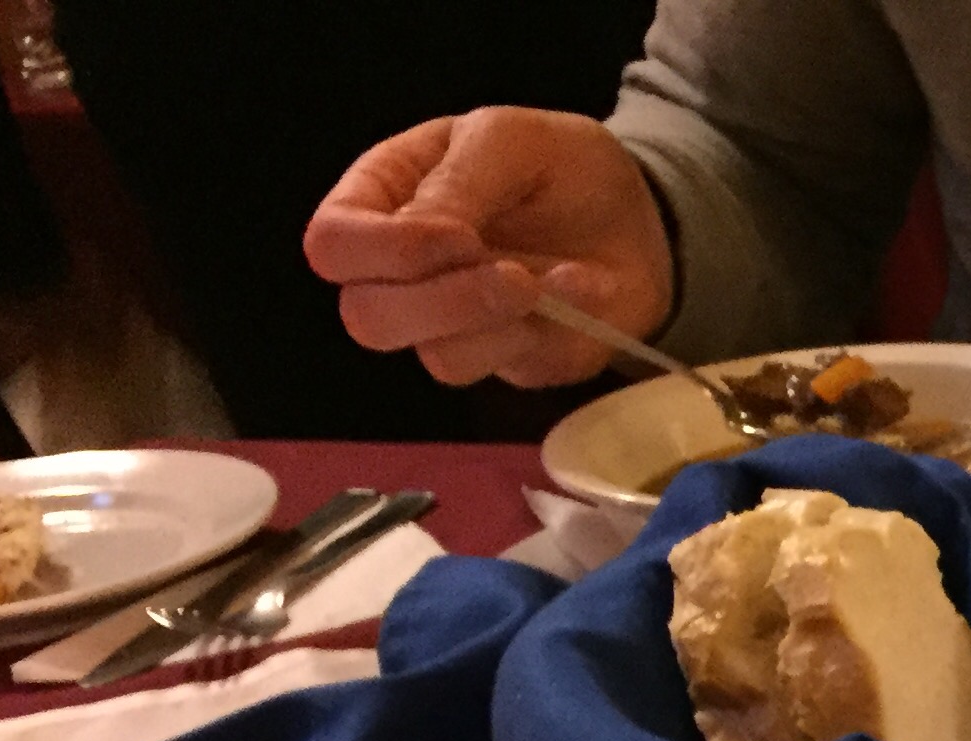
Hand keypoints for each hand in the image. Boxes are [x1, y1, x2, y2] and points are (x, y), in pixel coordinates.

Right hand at [303, 109, 672, 387]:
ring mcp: (449, 326)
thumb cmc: (558, 164)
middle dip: (445, 302)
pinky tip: (585, 291)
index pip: (333, 245)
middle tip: (516, 276)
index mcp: (380, 199)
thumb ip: (459, 181)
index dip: (387, 251)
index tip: (463, 237)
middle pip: (368, 317)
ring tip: (566, 276)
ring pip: (437, 358)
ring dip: (505, 322)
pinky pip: (505, 371)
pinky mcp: (503, 361)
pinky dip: (549, 334)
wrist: (638, 216)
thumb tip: (421, 235)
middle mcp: (400, 271)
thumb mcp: (508, 139)